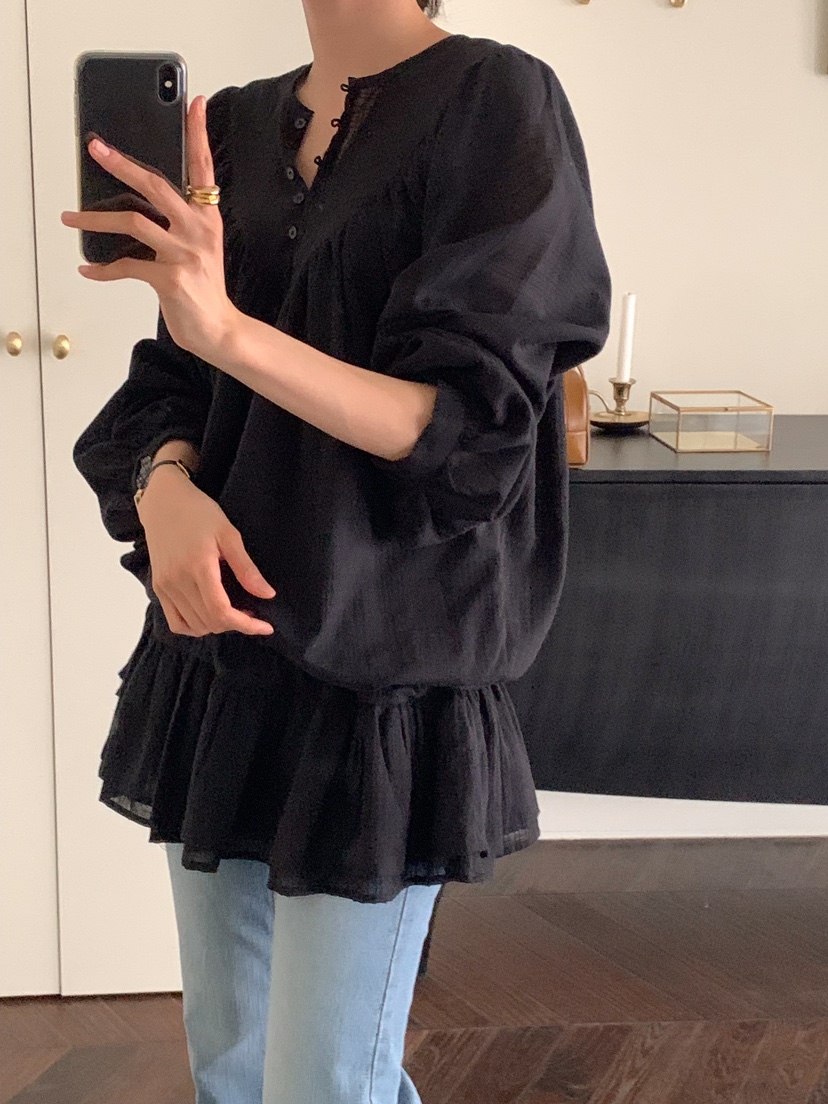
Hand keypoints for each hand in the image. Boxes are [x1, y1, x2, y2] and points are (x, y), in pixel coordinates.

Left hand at [60, 95, 238, 360]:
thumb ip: (176, 223)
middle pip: (156, 186)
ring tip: (71, 218)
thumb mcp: (198, 248)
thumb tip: (138, 205)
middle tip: (96, 148)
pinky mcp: (170, 279)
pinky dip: (103, 269)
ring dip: (94, 219)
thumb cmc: (203, 288)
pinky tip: (88, 268)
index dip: (197, 134)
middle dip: (122, 164)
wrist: (218, 329)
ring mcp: (185, 254)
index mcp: (207, 218)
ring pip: (132, 222)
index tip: (193, 103)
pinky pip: (127, 266)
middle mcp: (198, 230)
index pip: (203, 167)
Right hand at [137, 466, 276, 636]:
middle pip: (210, 622)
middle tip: (252, 613)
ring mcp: (164, 587)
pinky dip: (194, 626)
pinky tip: (209, 616)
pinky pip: (176, 622)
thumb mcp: (229, 534)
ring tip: (233, 612)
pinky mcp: (158, 588)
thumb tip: (267, 594)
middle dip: (236, 624)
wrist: (163, 501)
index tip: (266, 627)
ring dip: (217, 626)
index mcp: (198, 567)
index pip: (222, 612)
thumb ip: (246, 568)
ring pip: (194, 626)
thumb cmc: (198, 512)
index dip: (246, 625)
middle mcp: (177, 581)